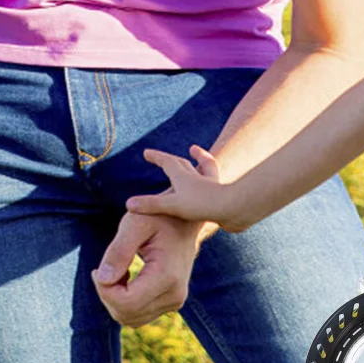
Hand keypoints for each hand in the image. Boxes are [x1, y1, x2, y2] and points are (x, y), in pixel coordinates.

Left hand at [92, 209, 202, 327]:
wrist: (184, 220)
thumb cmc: (157, 217)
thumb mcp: (134, 223)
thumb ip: (118, 251)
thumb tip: (102, 279)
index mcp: (166, 276)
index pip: (126, 302)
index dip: (103, 290)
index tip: (96, 269)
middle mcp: (174, 295)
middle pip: (126, 314)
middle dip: (106, 294)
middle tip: (103, 268)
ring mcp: (175, 302)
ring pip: (131, 319)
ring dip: (114, 299)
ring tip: (116, 271)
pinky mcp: (171, 303)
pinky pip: (139, 315)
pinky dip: (124, 302)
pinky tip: (125, 278)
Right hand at [123, 144, 248, 232]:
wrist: (234, 209)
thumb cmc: (202, 205)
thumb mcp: (172, 205)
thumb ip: (151, 205)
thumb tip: (128, 204)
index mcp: (183, 176)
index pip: (166, 162)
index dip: (156, 157)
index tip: (146, 152)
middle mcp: (196, 177)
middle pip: (182, 163)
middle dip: (171, 159)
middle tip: (164, 157)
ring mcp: (210, 185)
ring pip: (203, 168)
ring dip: (199, 160)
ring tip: (196, 153)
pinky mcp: (221, 196)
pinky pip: (214, 183)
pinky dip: (210, 179)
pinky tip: (211, 184)